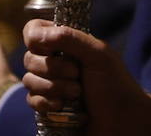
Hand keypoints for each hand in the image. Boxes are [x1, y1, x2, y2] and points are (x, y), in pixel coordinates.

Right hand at [22, 19, 150, 135]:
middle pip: (29, 57)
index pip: (34, 30)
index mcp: (66, 43)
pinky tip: (63, 107)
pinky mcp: (47, 105)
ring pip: (29, 80)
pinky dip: (46, 103)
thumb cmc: (115, 84)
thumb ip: (70, 38)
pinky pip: (32, 100)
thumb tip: (37, 34)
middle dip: (53, 68)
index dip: (35, 38)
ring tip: (77, 94)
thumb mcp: (98, 55)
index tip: (49, 48)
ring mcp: (49, 84)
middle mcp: (55, 60)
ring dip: (54, 88)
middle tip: (77, 74)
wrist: (121, 121)